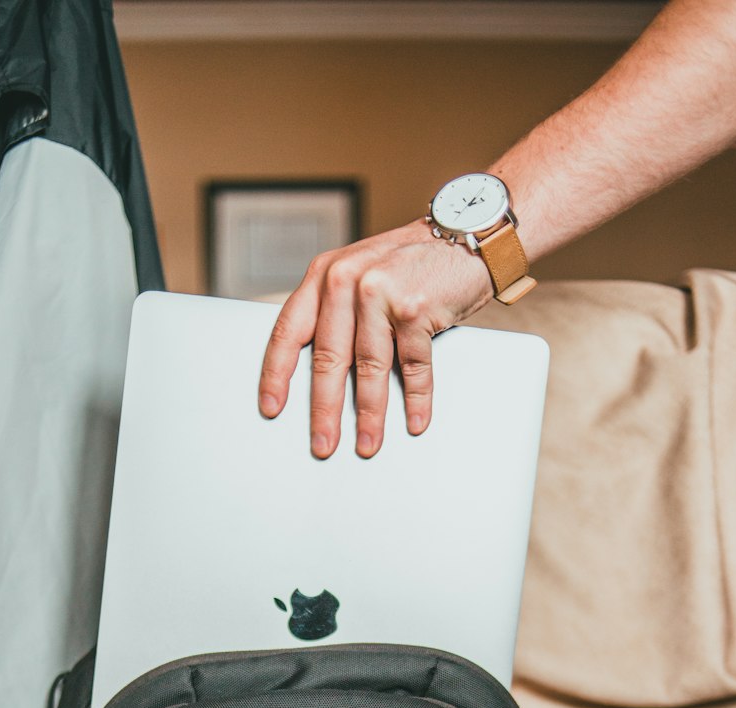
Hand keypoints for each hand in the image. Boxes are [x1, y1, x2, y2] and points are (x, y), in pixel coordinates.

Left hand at [258, 219, 492, 458]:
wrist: (464, 234)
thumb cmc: (407, 264)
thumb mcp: (358, 275)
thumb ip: (333, 312)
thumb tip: (318, 377)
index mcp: (324, 275)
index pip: (289, 331)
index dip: (276, 374)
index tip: (271, 408)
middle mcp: (346, 280)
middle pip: (328, 359)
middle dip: (325, 410)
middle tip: (323, 445)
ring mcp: (381, 292)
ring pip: (369, 368)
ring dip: (370, 415)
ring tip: (367, 444)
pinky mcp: (416, 307)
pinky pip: (413, 366)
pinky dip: (416, 399)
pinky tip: (413, 422)